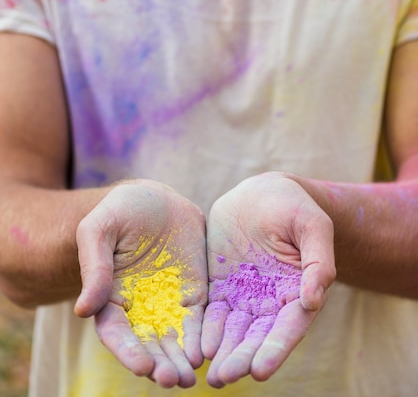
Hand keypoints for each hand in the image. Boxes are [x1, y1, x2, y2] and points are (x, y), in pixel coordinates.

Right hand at [74, 180, 206, 388]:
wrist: (155, 198)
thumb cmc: (119, 211)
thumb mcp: (98, 229)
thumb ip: (94, 266)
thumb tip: (82, 310)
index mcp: (110, 298)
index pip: (117, 333)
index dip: (127, 352)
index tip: (141, 367)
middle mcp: (139, 308)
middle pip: (148, 345)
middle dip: (160, 365)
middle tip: (173, 380)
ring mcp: (168, 302)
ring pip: (175, 340)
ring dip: (181, 361)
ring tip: (190, 378)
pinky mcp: (193, 292)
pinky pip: (200, 320)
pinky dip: (202, 338)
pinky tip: (208, 352)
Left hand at [201, 172, 335, 387]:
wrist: (261, 192)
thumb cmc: (293, 206)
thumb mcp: (313, 225)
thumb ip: (319, 261)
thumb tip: (313, 299)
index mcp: (298, 290)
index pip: (288, 327)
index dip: (275, 349)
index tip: (259, 371)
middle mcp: (272, 301)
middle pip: (257, 336)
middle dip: (242, 358)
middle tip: (224, 377)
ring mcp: (245, 294)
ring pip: (234, 330)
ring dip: (223, 352)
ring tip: (211, 375)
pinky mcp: (221, 285)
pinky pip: (213, 311)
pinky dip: (207, 330)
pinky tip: (198, 346)